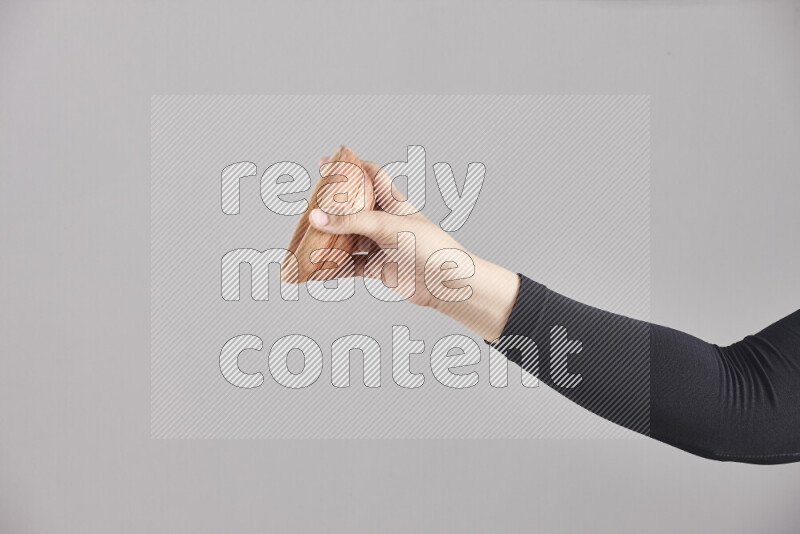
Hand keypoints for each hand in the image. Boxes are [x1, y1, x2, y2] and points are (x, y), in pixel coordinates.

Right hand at [309, 156, 519, 340]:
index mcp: (393, 202)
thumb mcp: (386, 227)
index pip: (371, 175)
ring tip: (307, 236)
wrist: (446, 284)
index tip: (326, 163)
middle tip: (309, 204)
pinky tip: (318, 268)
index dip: (351, 166)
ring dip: (330, 239)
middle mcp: (386, 222)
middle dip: (332, 206)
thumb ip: (351, 222)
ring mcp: (381, 245)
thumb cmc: (428, 247)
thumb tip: (315, 217)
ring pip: (349, 238)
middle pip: (354, 208)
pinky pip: (350, 265)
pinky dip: (334, 267)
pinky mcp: (379, 268)